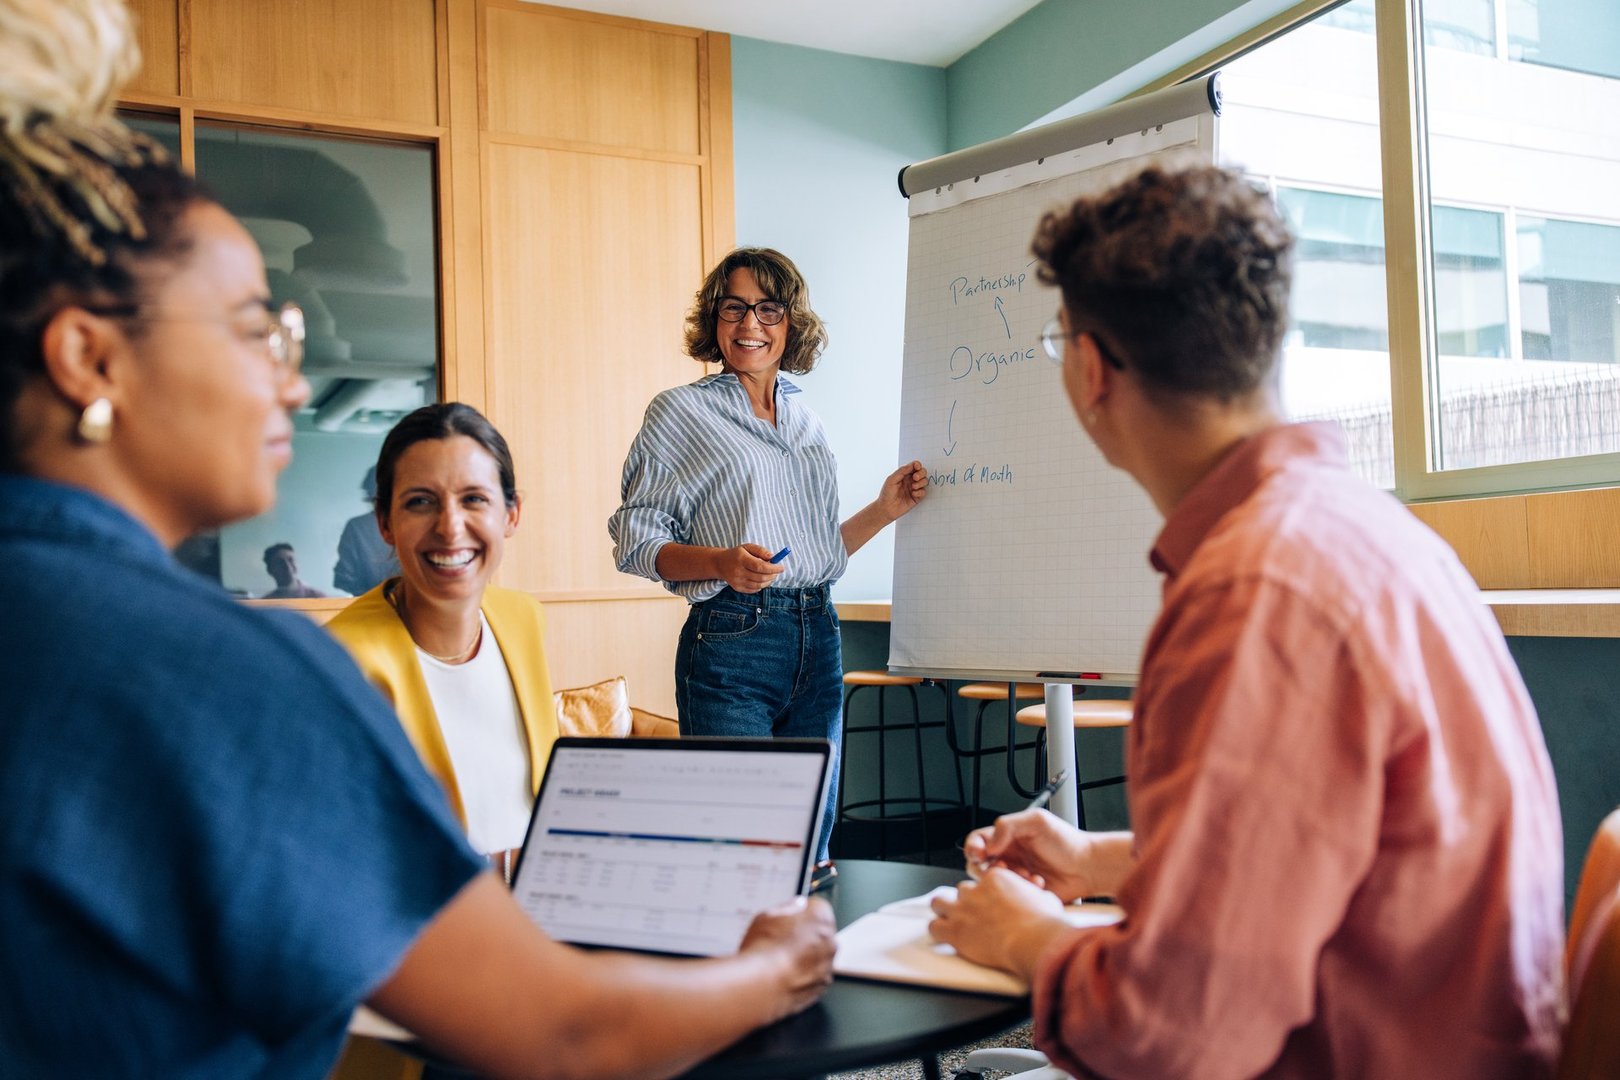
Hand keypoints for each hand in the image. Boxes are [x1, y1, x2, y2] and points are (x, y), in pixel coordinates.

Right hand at [717, 543, 785, 593]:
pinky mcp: (737, 588)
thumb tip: (773, 557)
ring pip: (759, 585)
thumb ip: (761, 550)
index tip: (781, 567)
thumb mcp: (748, 547)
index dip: (773, 568)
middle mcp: (738, 571)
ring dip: (768, 581)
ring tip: (770, 575)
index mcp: (741, 558)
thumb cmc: (737, 554)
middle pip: (760, 577)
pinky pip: (754, 589)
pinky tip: (761, 579)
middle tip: (777, 571)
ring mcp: (737, 581)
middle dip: (773, 575)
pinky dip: (761, 585)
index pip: (760, 566)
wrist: (720, 564)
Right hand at [739, 896, 836, 1019]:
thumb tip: (795, 907)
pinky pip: (814, 977)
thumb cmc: (764, 949)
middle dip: (805, 936)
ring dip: (804, 958)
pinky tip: (783, 975)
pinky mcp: (821, 988)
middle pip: (820, 933)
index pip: (816, 908)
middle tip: (781, 941)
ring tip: (778, 961)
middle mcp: (830, 941)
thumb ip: (787, 908)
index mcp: (821, 917)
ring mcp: (827, 966)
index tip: (790, 918)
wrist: (761, 985)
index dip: (800, 913)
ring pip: (817, 957)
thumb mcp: (767, 916)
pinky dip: (802, 976)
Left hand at [876, 460, 927, 521]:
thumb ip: (901, 471)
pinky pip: (923, 492)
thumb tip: (912, 465)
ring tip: (913, 487)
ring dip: (921, 482)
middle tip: (915, 477)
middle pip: (922, 472)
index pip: (914, 467)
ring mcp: (914, 489)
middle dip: (921, 473)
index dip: (917, 465)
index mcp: (904, 475)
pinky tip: (913, 494)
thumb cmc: (886, 494)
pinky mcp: (916, 497)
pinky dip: (920, 492)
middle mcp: (910, 481)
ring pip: (924, 481)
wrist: (886, 508)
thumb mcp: (891, 480)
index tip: (917, 467)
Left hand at [928, 869, 1068, 977]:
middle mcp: (975, 890)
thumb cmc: (1042, 923)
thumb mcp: (1046, 900)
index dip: (984, 893)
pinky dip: (938, 931)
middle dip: (967, 902)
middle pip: (962, 891)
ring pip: (939, 902)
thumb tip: (1042, 898)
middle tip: (975, 916)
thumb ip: (1036, 895)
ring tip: (951, 921)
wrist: (1033, 940)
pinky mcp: (954, 930)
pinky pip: (934, 927)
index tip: (988, 903)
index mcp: (995, 879)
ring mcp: (962, 909)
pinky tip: (945, 937)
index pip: (981, 880)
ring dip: (944, 911)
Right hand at [962, 808, 1100, 902]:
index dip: (973, 847)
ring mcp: (1014, 876)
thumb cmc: (1066, 842)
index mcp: (1006, 837)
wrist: (1088, 867)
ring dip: (1006, 879)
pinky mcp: (1021, 894)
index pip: (977, 840)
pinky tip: (1038, 883)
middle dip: (988, 868)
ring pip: (992, 882)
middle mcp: (1007, 857)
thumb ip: (1008, 826)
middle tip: (1005, 868)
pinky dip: (1020, 889)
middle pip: (978, 864)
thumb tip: (988, 843)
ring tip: (1027, 875)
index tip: (980, 852)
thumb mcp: (1037, 822)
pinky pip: (1008, 896)